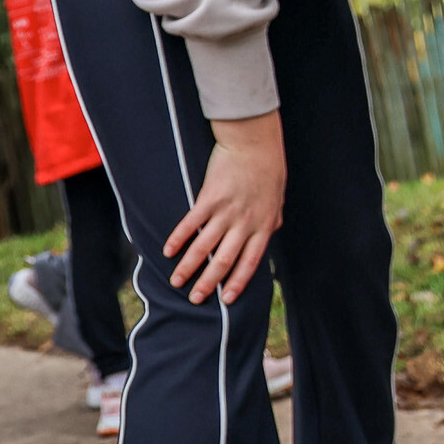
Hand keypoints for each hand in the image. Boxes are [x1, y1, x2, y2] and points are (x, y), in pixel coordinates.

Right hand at [164, 112, 286, 304]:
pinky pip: (191, 224)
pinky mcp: (209, 198)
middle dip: (209, 282)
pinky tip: (168, 251)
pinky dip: (178, 239)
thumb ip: (271, 220)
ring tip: (176, 281)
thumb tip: (270, 233)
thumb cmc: (268, 170)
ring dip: (188, 267)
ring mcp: (227, 211)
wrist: (254, 144)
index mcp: (263, 226)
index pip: (250, 262)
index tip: (226, 300)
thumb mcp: (276, 199)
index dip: (238, 282)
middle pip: (225, 260)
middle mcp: (245, 223)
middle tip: (195, 299)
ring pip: (205, 247)